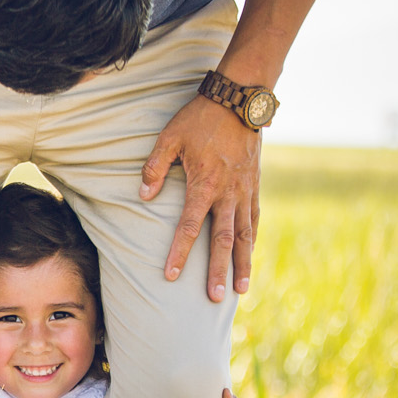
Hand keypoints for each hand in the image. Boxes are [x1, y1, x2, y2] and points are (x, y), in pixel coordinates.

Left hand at [138, 96, 261, 302]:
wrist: (239, 100)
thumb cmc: (200, 118)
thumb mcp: (170, 137)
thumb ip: (155, 168)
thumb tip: (143, 195)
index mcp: (205, 184)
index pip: (190, 227)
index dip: (180, 252)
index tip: (171, 276)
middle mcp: (228, 193)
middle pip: (222, 240)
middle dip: (218, 271)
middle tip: (215, 298)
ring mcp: (245, 191)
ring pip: (244, 235)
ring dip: (242, 263)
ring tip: (241, 290)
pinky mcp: (255, 186)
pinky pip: (254, 219)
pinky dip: (252, 240)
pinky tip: (249, 255)